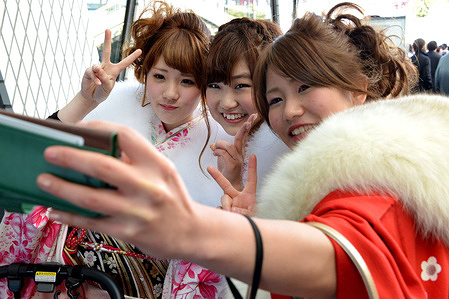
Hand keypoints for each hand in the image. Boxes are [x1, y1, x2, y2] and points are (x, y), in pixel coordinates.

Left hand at [36, 121, 197, 258]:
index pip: (126, 136)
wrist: (192, 232)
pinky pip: (92, 222)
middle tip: (49, 152)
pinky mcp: (128, 232)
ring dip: (62, 187)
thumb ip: (136, 160)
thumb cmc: (173, 198)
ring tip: (44, 180)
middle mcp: (149, 186)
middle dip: (70, 157)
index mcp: (158, 165)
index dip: (99, 128)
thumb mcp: (163, 172)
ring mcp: (138, 211)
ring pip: (92, 197)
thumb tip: (95, 148)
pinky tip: (55, 210)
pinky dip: (69, 215)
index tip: (79, 128)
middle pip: (103, 166)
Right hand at [80, 29, 141, 104]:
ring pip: (97, 67)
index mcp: (114, 71)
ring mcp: (96, 68)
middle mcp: (106, 67)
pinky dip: (94, 78)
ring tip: (99, 83)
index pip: (124, 63)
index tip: (140, 50)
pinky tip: (96, 83)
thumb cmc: (102, 92)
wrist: (91, 98)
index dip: (132, 57)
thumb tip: (97, 68)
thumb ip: (104, 78)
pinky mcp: (88, 71)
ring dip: (99, 74)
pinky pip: (91, 72)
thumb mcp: (107, 88)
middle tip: (107, 29)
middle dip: (106, 40)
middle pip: (106, 52)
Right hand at [207, 154, 257, 215]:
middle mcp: (238, 197)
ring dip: (228, 207)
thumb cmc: (251, 221)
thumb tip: (230, 209)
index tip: (253, 155)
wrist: (245, 232)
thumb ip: (241, 211)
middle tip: (208, 167)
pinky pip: (220, 209)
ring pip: (224, 199)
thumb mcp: (250, 215)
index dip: (252, 167)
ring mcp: (230, 203)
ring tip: (235, 215)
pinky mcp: (223, 210)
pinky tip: (228, 219)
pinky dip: (224, 214)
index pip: (252, 179)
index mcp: (249, 195)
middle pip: (225, 184)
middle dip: (216, 175)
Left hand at [210, 114, 255, 190]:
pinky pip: (223, 153)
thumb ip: (219, 151)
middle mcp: (240, 154)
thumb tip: (212, 145)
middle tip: (249, 121)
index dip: (247, 126)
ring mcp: (237, 160)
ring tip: (215, 150)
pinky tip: (215, 154)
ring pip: (228, 145)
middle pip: (241, 138)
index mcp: (239, 151)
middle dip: (244, 128)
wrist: (229, 186)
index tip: (253, 116)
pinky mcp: (232, 165)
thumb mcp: (221, 159)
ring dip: (219, 146)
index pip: (243, 136)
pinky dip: (217, 152)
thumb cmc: (226, 171)